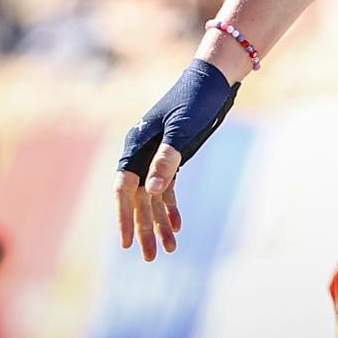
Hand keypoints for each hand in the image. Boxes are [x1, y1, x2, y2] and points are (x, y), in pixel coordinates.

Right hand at [113, 58, 238, 261]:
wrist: (213, 79)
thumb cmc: (195, 99)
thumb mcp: (182, 129)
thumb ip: (167, 159)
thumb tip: (152, 192)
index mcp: (136, 144)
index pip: (123, 188)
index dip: (123, 216)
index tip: (126, 242)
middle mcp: (141, 152)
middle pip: (138, 198)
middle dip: (143, 228)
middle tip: (149, 258)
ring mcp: (156, 155)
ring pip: (154, 197)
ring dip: (159, 223)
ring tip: (169, 250)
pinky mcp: (172, 156)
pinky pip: (168, 188)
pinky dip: (171, 207)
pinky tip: (177, 227)